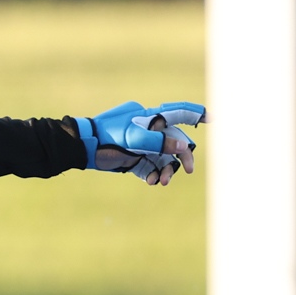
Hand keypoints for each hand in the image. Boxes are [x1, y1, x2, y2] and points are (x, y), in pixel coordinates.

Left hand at [80, 101, 205, 185]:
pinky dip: (153, 174)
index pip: (177, 112)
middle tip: (187, 171)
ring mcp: (141, 145)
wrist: (83, 148)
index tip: (212, 118)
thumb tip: (182, 145)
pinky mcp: (133, 159)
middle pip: (174, 141)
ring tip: (162, 182)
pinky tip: (152, 182)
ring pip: (162, 157)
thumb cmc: (107, 137)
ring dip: (166, 170)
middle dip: (182, 156)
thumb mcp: (134, 138)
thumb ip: (159, 141)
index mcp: (150, 117)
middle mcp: (148, 129)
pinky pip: (149, 167)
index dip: (195, 113)